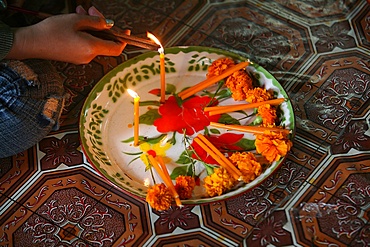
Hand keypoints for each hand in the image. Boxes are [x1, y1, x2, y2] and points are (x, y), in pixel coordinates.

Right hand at [6, 6, 127, 63]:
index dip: (123, 40)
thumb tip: (108, 24)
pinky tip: (76, 20)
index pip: (116, 49)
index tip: (125, 31)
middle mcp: (89, 57)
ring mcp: (81, 58)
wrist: (31, 43)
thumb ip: (96, 22)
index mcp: (92, 48)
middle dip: (101, 24)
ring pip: (94, 40)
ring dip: (90, 25)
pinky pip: (85, 44)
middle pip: (104, 41)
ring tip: (81, 12)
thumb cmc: (52, 32)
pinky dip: (84, 32)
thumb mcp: (76, 21)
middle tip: (93, 10)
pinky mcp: (74, 57)